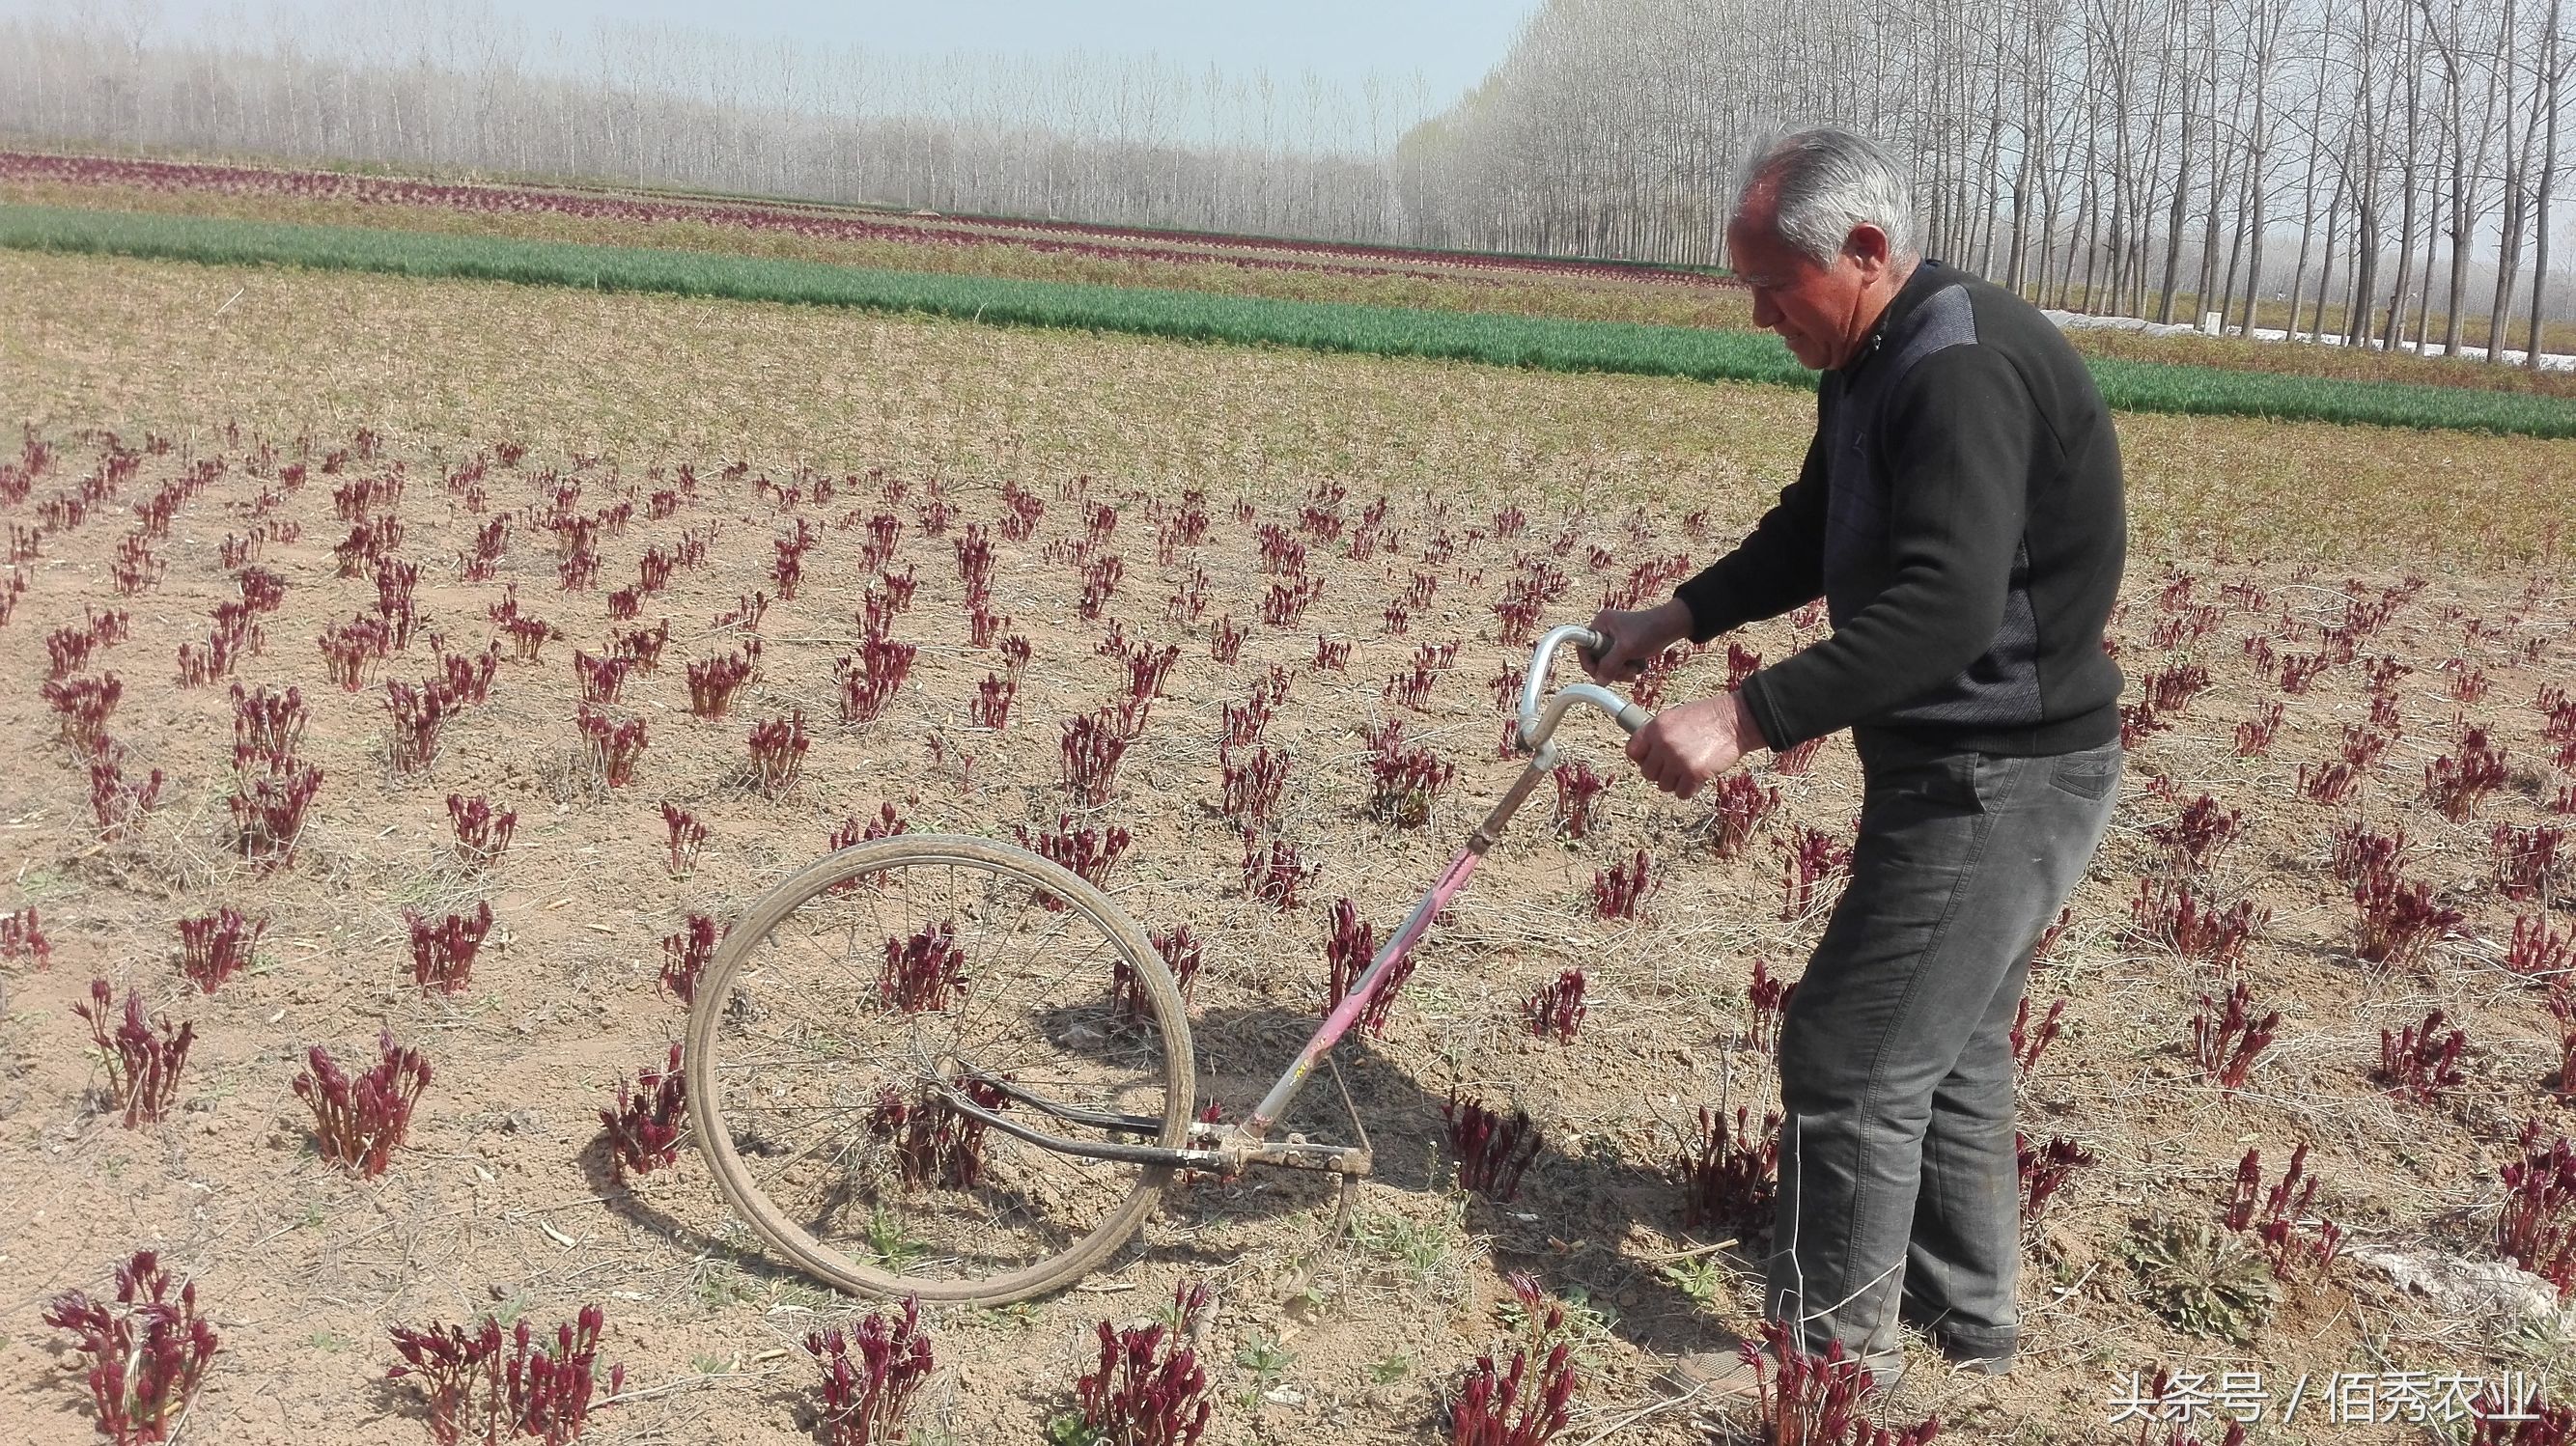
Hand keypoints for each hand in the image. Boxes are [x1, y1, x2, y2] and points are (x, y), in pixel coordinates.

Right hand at [1583, 598, 1690, 683]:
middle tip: (1624, 672)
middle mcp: (1604, 631)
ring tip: (1633, 670)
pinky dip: (1626, 670)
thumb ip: (1610, 665)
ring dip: (1620, 672)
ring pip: (1608, 665)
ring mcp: (1614, 640)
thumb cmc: (1650, 630)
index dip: (1588, 662)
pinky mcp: (1623, 648)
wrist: (1671, 627)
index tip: (1599, 673)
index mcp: (1601, 624)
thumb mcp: (1626, 648)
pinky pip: (1618, 665)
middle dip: (1610, 669)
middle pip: (1596, 659)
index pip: (1583, 647)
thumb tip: (1599, 682)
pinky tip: (1636, 668)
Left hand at [1626, 691, 1762, 797]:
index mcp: (1655, 727)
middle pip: (1648, 773)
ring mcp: (1677, 760)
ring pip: (1664, 785)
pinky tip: (1699, 777)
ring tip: (1690, 768)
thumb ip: (1659, 734)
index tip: (1653, 759)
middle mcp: (1663, 744)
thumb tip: (1647, 753)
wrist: (1735, 720)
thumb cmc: (1708, 717)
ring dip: (1676, 781)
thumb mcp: (1675, 717)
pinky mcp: (1694, 774)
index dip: (1642, 758)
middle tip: (1676, 766)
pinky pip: (1682, 793)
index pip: (1632, 751)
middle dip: (1661, 772)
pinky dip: (1690, 789)